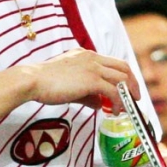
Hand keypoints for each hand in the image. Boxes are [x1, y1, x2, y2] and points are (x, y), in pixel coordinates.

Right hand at [22, 48, 139, 108]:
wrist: (32, 80)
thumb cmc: (45, 83)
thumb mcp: (70, 86)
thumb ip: (87, 94)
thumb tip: (100, 104)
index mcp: (86, 55)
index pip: (112, 63)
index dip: (123, 76)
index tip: (126, 89)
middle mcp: (92, 58)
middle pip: (123, 68)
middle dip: (132, 84)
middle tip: (134, 98)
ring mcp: (93, 67)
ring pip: (121, 79)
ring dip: (127, 94)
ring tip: (126, 108)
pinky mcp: (91, 80)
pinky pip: (113, 91)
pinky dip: (118, 102)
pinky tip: (115, 111)